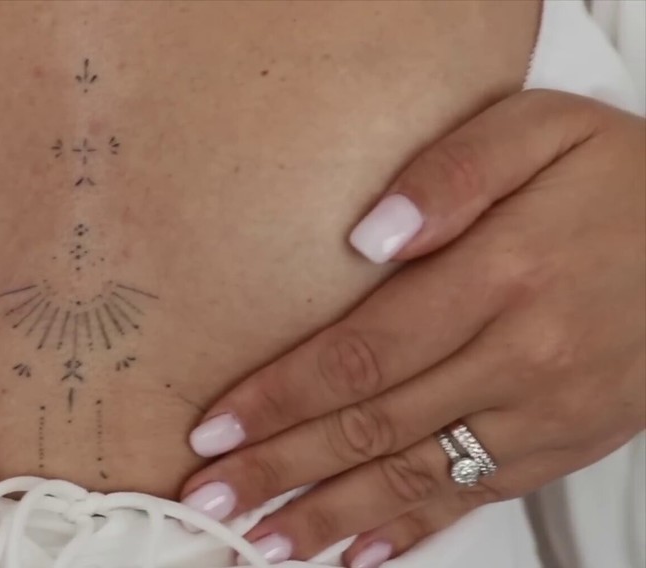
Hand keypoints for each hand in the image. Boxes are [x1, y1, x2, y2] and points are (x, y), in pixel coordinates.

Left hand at [180, 90, 645, 565]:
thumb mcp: (540, 133)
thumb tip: (365, 239)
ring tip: (262, 544)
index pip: (361, 354)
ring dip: (330, 515)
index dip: (280, 398)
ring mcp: (546, 414)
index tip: (216, 430)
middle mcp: (520, 360)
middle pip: (374, 427)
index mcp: (499, 279)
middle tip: (210, 502)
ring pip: (418, 478)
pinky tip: (359, 554)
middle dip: (281, 470)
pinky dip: (413, 530)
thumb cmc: (624, 180)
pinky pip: (478, 498)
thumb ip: (452, 174)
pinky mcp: (566, 443)